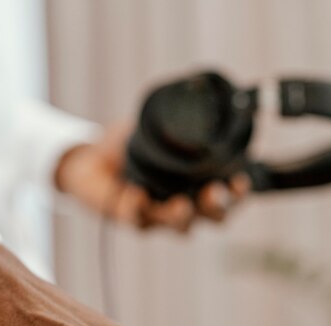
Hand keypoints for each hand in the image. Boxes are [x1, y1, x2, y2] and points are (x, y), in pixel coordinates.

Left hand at [55, 123, 250, 231]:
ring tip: (181, 204)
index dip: (239, 193)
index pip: (229, 193)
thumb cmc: (130, 146)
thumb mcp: (155, 126)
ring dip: (183, 217)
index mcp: (198, 183)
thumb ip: (175, 120)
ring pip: (181, 228)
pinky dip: (139, 209)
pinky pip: (139, 220)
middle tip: (213, 192)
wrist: (91, 159)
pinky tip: (137, 193)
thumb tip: (195, 92)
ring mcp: (161, 215)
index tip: (240, 181)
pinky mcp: (133, 219)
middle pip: (214, 217)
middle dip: (217, 207)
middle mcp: (187, 203)